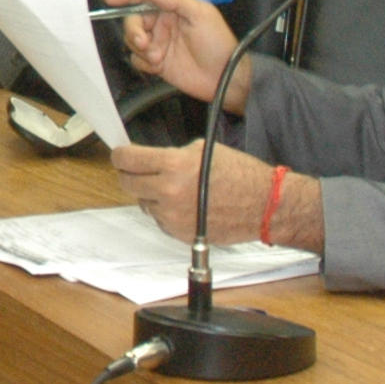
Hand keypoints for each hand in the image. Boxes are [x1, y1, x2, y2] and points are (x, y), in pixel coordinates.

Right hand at [107, 0, 247, 108]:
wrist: (224, 78)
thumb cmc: (217, 43)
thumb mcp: (201, 14)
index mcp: (172, 7)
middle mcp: (162, 23)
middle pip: (133, 20)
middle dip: (134, 31)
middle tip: (144, 43)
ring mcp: (158, 43)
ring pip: (132, 40)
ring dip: (140, 49)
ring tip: (157, 58)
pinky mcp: (155, 62)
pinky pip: (137, 59)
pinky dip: (143, 63)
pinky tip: (158, 67)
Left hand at [112, 142, 315, 249]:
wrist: (264, 205)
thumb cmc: (240, 175)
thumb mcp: (202, 150)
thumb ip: (171, 155)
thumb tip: (148, 159)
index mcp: (174, 166)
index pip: (127, 160)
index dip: (120, 156)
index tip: (120, 155)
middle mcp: (169, 192)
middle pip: (127, 183)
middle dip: (131, 174)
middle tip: (139, 170)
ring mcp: (173, 216)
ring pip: (143, 203)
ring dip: (151, 195)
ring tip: (176, 189)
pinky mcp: (180, 233)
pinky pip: (160, 220)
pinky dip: (166, 212)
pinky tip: (186, 205)